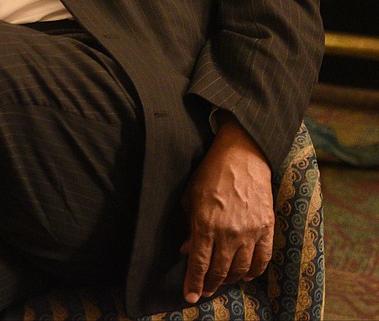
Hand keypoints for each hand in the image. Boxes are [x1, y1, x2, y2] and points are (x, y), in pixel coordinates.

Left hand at [181, 112, 273, 303]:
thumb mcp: (191, 197)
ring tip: (222, 282)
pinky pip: (262, 259)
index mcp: (205, 224)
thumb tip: (187, 250)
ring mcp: (250, 232)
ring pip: (241, 269)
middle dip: (210, 284)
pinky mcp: (267, 228)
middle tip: (204, 291)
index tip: (189, 297)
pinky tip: (246, 275)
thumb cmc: (210, 173)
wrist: (241, 156)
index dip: (194, 283)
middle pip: (219, 270)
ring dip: (230, 279)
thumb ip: (190, 227)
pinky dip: (254, 272)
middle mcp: (228, 233)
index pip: (199, 264)